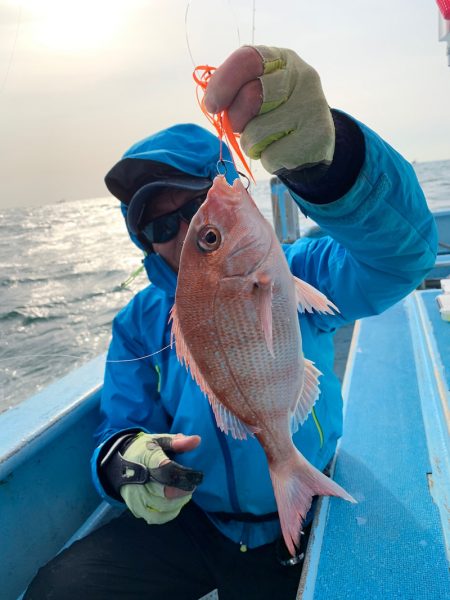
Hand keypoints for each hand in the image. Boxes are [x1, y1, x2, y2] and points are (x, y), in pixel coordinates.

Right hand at [120, 432, 201, 524]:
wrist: (117, 463)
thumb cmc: (144, 450)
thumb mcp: (159, 440)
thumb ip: (178, 442)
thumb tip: (197, 440)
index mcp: (145, 456)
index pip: (165, 468)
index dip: (183, 475)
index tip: (196, 476)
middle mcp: (138, 478)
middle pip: (165, 491)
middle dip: (183, 490)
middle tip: (191, 485)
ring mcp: (135, 495)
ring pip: (162, 507)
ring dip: (178, 502)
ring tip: (183, 493)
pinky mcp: (135, 507)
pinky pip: (156, 517)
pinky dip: (169, 513)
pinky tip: (174, 503)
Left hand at [204, 45, 334, 174]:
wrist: (312, 142)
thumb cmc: (276, 113)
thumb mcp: (259, 91)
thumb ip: (237, 89)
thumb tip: (213, 102)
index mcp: (283, 59)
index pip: (247, 59)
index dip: (223, 82)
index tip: (212, 105)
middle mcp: (302, 77)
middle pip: (250, 96)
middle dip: (236, 117)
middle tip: (239, 126)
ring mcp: (311, 108)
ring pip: (256, 132)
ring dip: (251, 142)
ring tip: (266, 139)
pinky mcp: (314, 138)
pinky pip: (270, 155)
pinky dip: (266, 158)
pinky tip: (280, 150)